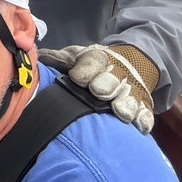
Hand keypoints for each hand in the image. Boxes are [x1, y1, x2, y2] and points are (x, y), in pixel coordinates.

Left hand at [39, 43, 158, 133]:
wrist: (126, 64)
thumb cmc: (91, 65)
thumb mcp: (74, 57)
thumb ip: (56, 58)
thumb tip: (36, 55)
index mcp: (97, 59)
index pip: (93, 61)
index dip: (85, 70)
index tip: (77, 77)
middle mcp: (116, 74)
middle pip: (112, 80)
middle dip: (106, 85)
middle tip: (98, 91)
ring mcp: (131, 90)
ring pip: (130, 97)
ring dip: (126, 104)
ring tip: (120, 113)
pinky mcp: (143, 106)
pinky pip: (145, 113)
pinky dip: (143, 120)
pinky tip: (140, 127)